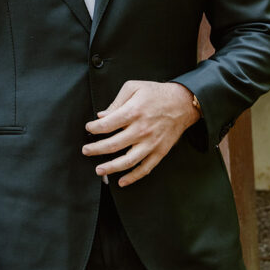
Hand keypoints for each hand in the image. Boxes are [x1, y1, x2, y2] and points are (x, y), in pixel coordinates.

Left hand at [82, 80, 200, 186]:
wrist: (183, 103)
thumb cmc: (156, 93)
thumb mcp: (134, 87)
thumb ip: (116, 102)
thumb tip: (101, 116)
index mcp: (133, 112)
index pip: (107, 125)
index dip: (94, 129)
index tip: (89, 129)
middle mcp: (141, 130)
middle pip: (113, 145)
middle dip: (96, 149)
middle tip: (86, 150)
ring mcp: (151, 143)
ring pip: (128, 161)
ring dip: (111, 167)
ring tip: (99, 170)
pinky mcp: (160, 151)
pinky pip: (145, 168)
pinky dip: (133, 177)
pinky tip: (122, 181)